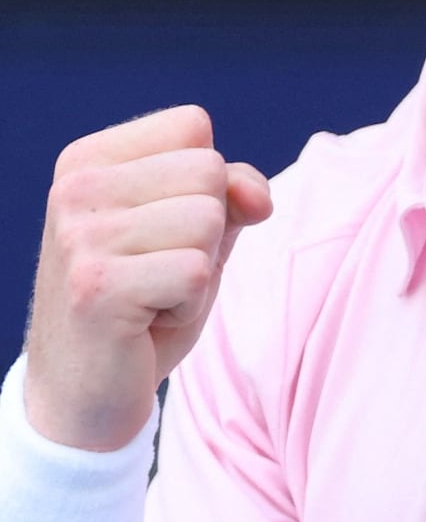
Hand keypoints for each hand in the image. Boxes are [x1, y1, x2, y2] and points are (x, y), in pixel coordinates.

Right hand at [23, 106, 273, 450]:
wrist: (84, 396)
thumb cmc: (147, 302)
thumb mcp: (197, 231)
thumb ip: (233, 190)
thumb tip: (254, 195)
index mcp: (89, 159)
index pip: (194, 126)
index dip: (206, 184)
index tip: (160, 232)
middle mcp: (74, 188)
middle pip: (209, 170)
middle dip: (205, 231)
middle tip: (155, 273)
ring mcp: (80, 236)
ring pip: (209, 219)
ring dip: (198, 271)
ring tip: (150, 297)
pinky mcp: (96, 286)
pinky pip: (198, 271)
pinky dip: (188, 305)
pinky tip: (145, 323)